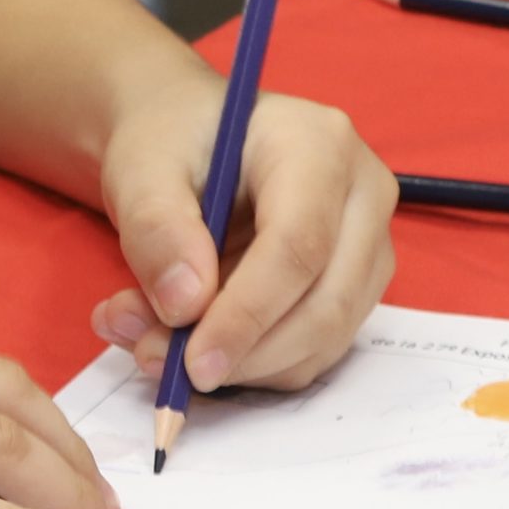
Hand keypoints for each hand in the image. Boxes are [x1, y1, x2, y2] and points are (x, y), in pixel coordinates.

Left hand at [88, 75, 395, 392]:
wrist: (187, 144)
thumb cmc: (171, 143)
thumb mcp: (141, 168)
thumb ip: (157, 229)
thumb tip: (186, 305)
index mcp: (319, 146)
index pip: (299, 246)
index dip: (246, 314)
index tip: (192, 363)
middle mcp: (363, 195)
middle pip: (325, 303)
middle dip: (242, 353)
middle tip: (157, 359)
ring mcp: (367, 246)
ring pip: (323, 339)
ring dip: (241, 365)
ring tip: (155, 340)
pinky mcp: (354, 288)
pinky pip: (311, 351)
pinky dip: (251, 365)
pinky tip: (192, 338)